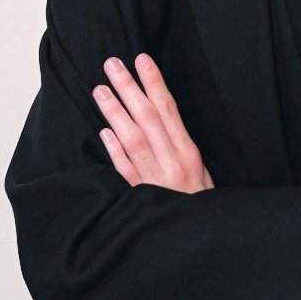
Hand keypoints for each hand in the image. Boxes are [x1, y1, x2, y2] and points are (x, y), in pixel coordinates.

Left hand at [93, 54, 214, 192]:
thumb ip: (179, 146)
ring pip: (133, 140)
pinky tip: (103, 133)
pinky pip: (125, 171)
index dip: (154, 82)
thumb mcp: (200, 170)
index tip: (141, 59)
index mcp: (188, 152)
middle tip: (112, 64)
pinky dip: (115, 151)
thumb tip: (160, 116)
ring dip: (115, 113)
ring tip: (100, 90)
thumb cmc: (200, 203)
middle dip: (130, 88)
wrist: (200, 239)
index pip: (168, 109)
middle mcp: (173, 162)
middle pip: (148, 118)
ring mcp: (155, 180)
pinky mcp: (141, 198)